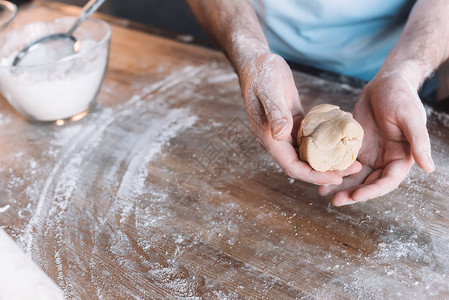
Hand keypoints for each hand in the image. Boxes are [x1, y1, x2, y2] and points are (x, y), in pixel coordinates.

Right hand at [239, 52, 360, 184]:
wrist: (257, 62)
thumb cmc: (262, 75)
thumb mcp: (269, 91)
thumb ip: (275, 113)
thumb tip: (281, 135)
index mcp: (269, 138)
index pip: (292, 167)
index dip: (314, 176)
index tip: (336, 178)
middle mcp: (277, 140)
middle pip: (303, 165)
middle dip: (327, 171)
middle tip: (354, 169)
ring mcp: (285, 132)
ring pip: (308, 154)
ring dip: (329, 159)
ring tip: (352, 158)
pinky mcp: (293, 122)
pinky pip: (311, 138)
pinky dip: (326, 140)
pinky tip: (343, 136)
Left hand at [319, 72, 434, 204]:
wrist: (385, 83)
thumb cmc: (401, 96)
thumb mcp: (410, 117)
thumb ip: (419, 142)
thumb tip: (429, 168)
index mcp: (401, 158)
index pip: (387, 182)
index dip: (372, 191)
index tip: (355, 196)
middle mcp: (385, 160)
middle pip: (368, 184)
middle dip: (352, 194)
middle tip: (334, 201)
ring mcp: (370, 155)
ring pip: (354, 177)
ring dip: (340, 186)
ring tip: (323, 193)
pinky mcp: (355, 147)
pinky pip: (344, 163)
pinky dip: (334, 170)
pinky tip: (319, 174)